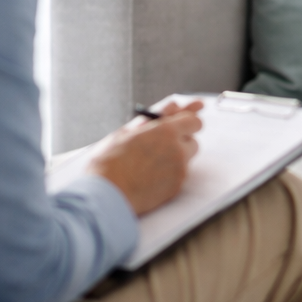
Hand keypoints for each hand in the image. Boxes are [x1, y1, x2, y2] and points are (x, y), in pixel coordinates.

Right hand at [87, 100, 202, 214]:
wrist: (107, 194)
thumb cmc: (110, 162)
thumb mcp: (126, 132)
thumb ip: (151, 120)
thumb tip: (171, 107)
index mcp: (166, 131)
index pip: (193, 121)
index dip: (189, 119)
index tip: (190, 117)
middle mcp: (177, 150)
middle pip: (192, 140)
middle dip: (181, 139)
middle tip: (163, 142)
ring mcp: (179, 170)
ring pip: (187, 158)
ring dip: (176, 156)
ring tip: (151, 160)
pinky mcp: (176, 187)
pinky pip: (179, 175)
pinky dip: (170, 173)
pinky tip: (150, 176)